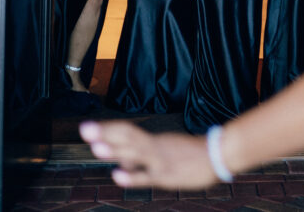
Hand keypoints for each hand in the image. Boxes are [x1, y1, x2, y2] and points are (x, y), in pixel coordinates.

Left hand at [80, 121, 217, 189]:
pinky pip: (147, 176)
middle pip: (127, 138)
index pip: (127, 131)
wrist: (219, 154)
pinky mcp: (166, 175)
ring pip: (134, 153)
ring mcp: (159, 161)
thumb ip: (140, 157)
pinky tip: (116, 175)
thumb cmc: (191, 153)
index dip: (107, 129)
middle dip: (105, 134)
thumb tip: (118, 161)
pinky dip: (131, 176)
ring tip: (95, 147)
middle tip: (84, 129)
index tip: (88, 127)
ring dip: (115, 150)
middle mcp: (154, 147)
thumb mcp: (165, 150)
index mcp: (153, 140)